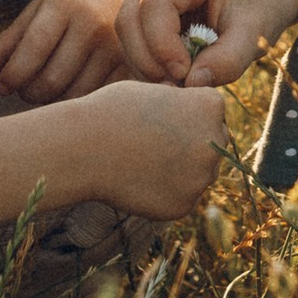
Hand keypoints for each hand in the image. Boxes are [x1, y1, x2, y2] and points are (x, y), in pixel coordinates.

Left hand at [0, 0, 128, 105]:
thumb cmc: (66, 7)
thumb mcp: (33, 17)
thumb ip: (1, 48)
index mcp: (64, 6)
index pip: (32, 51)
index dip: (12, 76)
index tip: (3, 86)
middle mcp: (94, 25)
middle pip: (51, 80)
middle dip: (29, 92)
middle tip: (25, 87)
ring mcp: (116, 48)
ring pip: (73, 95)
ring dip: (52, 101)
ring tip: (46, 86)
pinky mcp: (130, 67)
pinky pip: (94, 100)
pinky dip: (76, 102)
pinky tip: (71, 89)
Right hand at [82, 77, 229, 219]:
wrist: (82, 148)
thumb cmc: (111, 112)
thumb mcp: (153, 92)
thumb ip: (183, 105)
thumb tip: (197, 120)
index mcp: (211, 106)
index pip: (212, 112)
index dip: (184, 113)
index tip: (157, 117)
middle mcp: (215, 142)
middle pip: (212, 143)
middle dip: (189, 142)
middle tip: (151, 143)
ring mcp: (202, 177)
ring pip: (198, 173)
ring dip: (180, 169)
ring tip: (142, 161)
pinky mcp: (184, 205)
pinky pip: (182, 197)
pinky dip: (164, 192)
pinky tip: (138, 181)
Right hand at [118, 0, 287, 84]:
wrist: (254, 0)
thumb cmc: (256, 13)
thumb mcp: (253, 38)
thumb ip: (228, 61)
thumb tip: (191, 83)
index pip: (155, 5)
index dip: (162, 46)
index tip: (184, 75)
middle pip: (130, 17)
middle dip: (148, 59)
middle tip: (175, 86)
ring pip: (125, 29)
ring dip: (144, 63)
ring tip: (175, 83)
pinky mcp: (140, 1)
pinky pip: (130, 36)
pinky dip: (144, 61)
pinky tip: (168, 75)